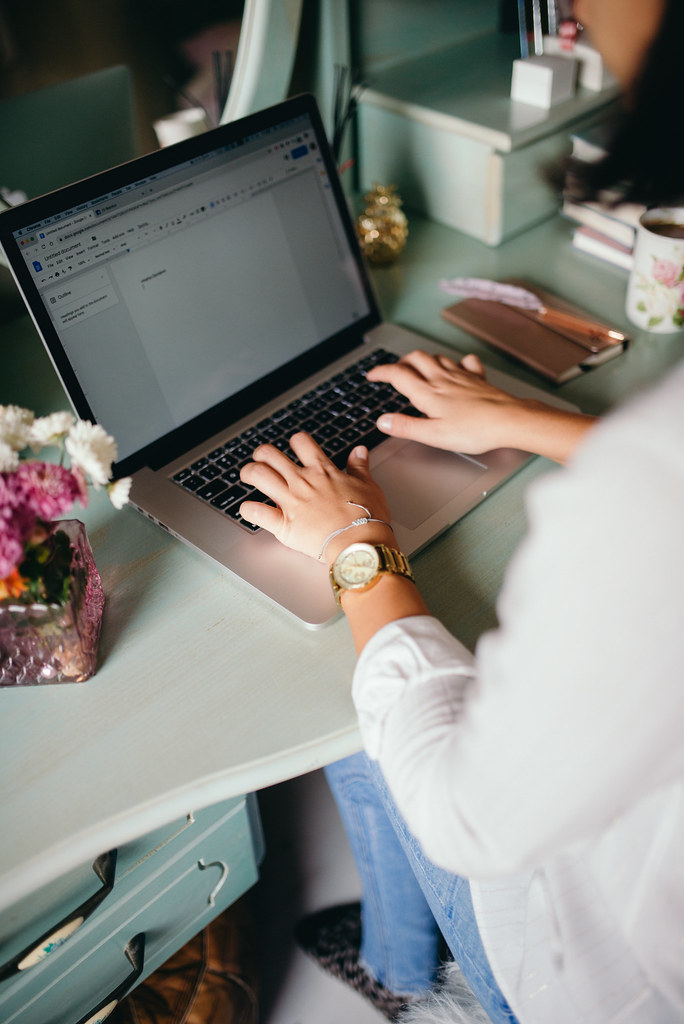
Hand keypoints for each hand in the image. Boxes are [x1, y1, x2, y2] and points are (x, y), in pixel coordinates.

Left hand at [239, 433, 394, 561]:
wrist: (361, 543)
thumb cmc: (367, 517)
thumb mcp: (369, 486)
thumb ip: (359, 467)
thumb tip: (359, 451)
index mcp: (323, 471)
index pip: (301, 442)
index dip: (295, 441)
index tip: (294, 447)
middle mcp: (303, 482)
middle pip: (270, 454)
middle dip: (262, 454)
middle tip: (262, 460)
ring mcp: (291, 502)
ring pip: (258, 475)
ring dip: (249, 473)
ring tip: (248, 476)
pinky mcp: (284, 525)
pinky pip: (256, 512)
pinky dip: (248, 509)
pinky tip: (249, 509)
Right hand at [368, 351, 525, 454]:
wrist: (509, 420)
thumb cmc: (474, 430)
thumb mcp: (434, 435)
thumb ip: (406, 426)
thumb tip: (383, 421)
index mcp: (428, 393)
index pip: (397, 374)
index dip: (381, 372)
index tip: (372, 375)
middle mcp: (442, 379)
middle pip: (416, 358)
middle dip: (401, 361)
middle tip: (393, 370)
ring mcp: (461, 376)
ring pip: (437, 358)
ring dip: (424, 359)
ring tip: (418, 367)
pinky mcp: (478, 379)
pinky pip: (465, 363)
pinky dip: (456, 362)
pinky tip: (457, 367)